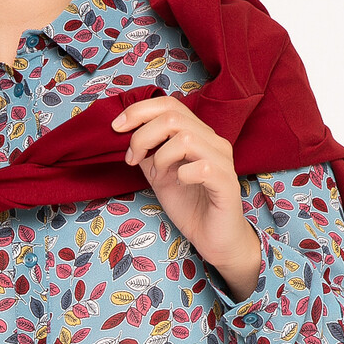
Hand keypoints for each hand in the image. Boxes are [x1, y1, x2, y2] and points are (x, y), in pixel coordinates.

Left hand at [112, 96, 260, 299]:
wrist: (213, 238)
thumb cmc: (189, 205)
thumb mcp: (158, 175)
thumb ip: (146, 153)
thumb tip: (123, 134)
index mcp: (197, 134)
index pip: (169, 104)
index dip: (138, 111)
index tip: (116, 128)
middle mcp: (212, 141)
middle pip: (173, 116)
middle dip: (142, 136)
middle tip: (133, 159)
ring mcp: (221, 161)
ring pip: (186, 138)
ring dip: (161, 156)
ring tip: (158, 175)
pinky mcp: (226, 183)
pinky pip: (202, 167)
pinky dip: (183, 173)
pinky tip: (180, 183)